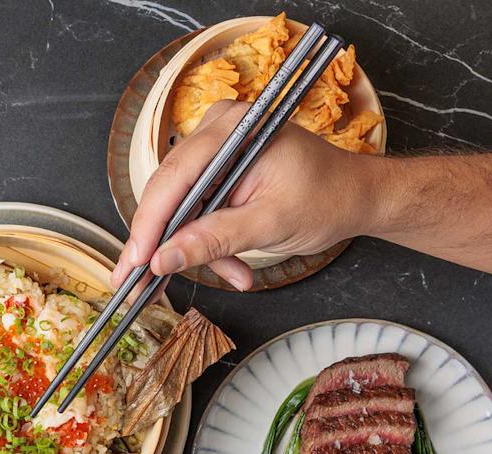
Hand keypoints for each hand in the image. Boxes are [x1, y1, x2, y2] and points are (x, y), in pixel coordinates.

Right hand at [112, 100, 376, 291]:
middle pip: (167, 193)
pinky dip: (210, 242)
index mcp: (233, 130)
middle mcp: (218, 132)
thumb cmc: (327, 198)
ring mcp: (216, 150)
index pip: (174, 179)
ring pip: (180, 207)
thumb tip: (163, 259)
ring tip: (230, 276)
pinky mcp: (218, 171)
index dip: (149, 225)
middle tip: (140, 285)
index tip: (136, 263)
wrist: (356, 196)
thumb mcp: (269, 224)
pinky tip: (234, 267)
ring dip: (195, 248)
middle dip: (161, 244)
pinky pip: (197, 210)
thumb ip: (214, 240)